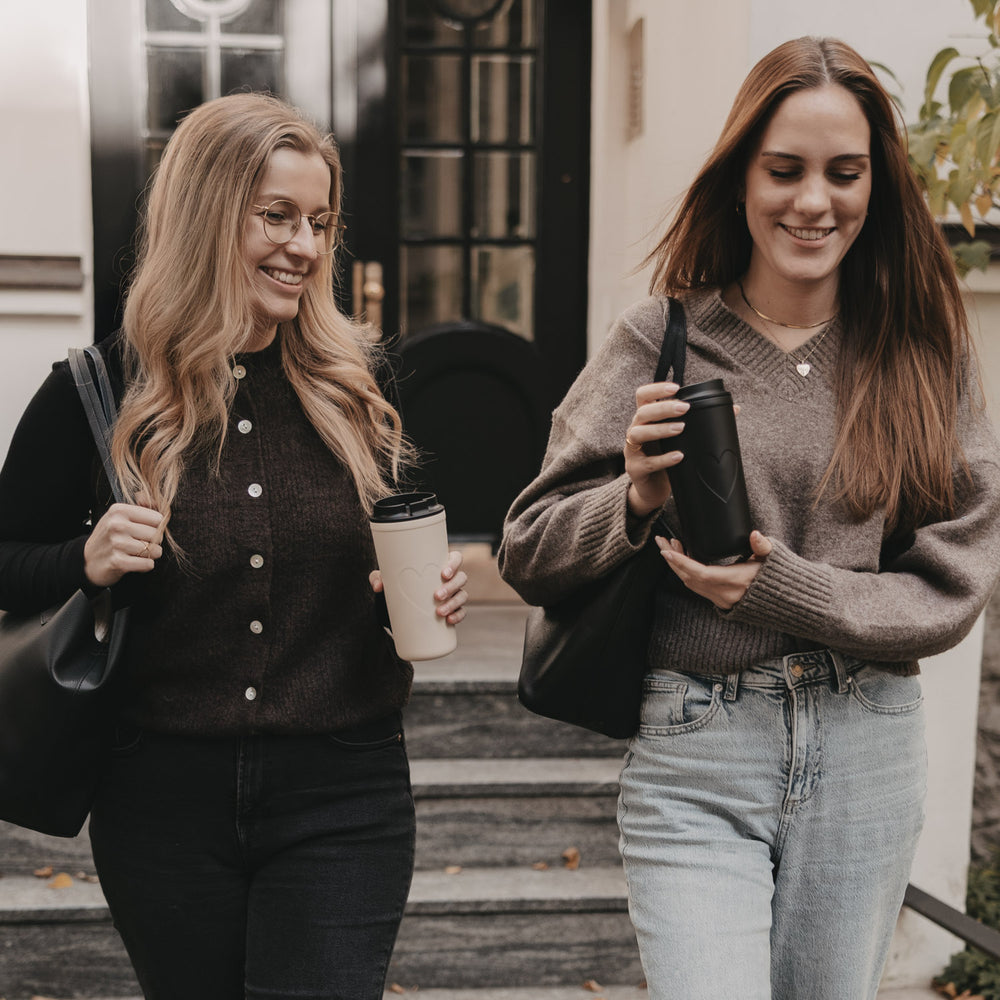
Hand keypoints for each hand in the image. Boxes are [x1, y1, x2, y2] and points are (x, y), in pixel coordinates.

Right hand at [84, 501, 165, 587]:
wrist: (88, 560)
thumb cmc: (110, 536)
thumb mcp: (120, 517)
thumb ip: (141, 506)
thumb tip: (154, 499)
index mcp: (119, 510)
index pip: (158, 518)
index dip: (156, 527)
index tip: (145, 531)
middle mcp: (117, 524)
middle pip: (157, 535)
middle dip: (154, 542)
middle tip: (141, 544)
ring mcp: (117, 543)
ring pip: (154, 550)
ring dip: (150, 555)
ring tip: (138, 554)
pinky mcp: (118, 562)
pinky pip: (148, 564)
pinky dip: (146, 566)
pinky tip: (135, 563)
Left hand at [369, 550, 468, 625]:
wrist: (397, 608)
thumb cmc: (397, 585)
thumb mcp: (387, 580)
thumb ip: (378, 578)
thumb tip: (378, 586)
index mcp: (439, 565)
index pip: (455, 558)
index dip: (454, 564)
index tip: (443, 573)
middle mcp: (449, 579)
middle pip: (461, 578)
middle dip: (451, 587)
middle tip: (436, 596)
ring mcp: (452, 594)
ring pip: (462, 595)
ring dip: (454, 603)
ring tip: (440, 612)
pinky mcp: (452, 609)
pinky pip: (462, 612)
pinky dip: (458, 616)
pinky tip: (450, 620)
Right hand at [624, 382, 689, 516]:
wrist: (653, 491)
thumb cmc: (667, 458)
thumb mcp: (681, 439)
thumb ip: (700, 423)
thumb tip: (735, 409)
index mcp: (646, 420)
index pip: (643, 396)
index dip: (656, 389)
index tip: (676, 388)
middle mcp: (635, 431)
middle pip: (642, 412)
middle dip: (663, 408)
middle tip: (685, 408)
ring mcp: (632, 451)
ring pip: (639, 433)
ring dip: (660, 429)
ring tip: (681, 428)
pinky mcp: (635, 469)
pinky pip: (647, 462)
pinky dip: (664, 459)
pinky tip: (679, 456)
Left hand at [656, 530, 771, 609]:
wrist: (786, 601)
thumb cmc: (777, 576)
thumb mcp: (772, 559)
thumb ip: (762, 546)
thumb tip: (755, 535)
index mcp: (735, 581)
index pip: (701, 573)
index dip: (682, 563)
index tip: (667, 551)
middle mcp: (725, 594)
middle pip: (689, 578)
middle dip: (673, 561)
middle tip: (662, 542)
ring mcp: (722, 600)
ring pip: (691, 584)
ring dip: (678, 566)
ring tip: (672, 547)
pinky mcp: (721, 602)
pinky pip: (697, 588)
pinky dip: (687, 574)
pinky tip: (684, 560)